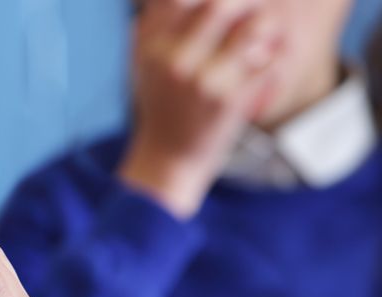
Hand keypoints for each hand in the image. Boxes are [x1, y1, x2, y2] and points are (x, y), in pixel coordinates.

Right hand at [119, 0, 282, 217]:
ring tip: (263, 34)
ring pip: (255, 28)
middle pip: (219, 4)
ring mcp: (204, 81)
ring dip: (267, 25)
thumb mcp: (145, 64)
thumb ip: (153, 25)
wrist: (168, 157)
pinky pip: (270, 63)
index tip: (224, 3)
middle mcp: (174, 62)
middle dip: (246, 1)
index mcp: (152, 48)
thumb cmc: (163, 104)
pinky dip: (274, 59)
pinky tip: (265, 66)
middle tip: (253, 8)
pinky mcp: (230, 101)